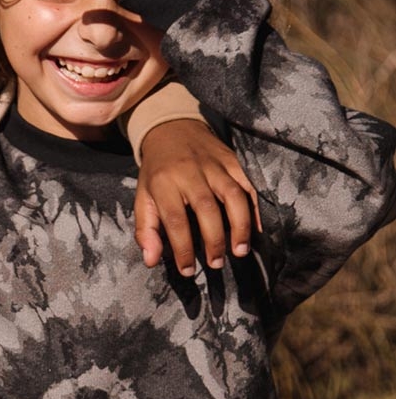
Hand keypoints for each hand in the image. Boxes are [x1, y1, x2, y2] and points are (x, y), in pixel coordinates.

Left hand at [135, 119, 260, 274]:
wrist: (172, 129)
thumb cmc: (157, 171)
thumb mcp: (142, 197)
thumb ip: (146, 230)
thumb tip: (151, 261)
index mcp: (164, 182)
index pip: (175, 220)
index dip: (182, 248)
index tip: (187, 270)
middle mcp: (190, 172)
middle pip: (207, 208)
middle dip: (214, 240)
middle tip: (216, 263)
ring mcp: (215, 165)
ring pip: (233, 195)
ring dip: (240, 226)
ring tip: (239, 251)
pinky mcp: (233, 161)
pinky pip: (249, 185)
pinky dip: (255, 209)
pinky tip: (256, 230)